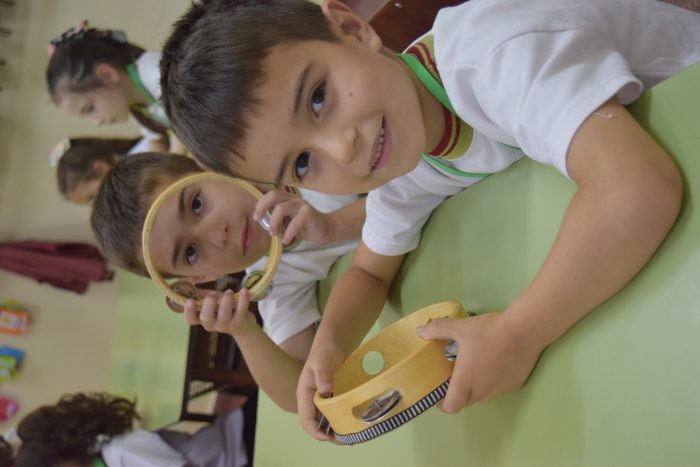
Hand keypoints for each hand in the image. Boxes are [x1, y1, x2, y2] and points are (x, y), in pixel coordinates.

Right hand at [183, 288, 258, 336]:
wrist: (243, 325)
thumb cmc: (223, 309)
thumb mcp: (212, 302)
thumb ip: (203, 295)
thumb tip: (192, 280)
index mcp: (201, 319)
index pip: (191, 319)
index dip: (189, 311)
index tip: (189, 300)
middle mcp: (211, 325)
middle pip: (206, 318)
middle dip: (209, 304)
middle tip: (213, 293)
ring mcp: (224, 326)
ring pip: (224, 316)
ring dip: (226, 302)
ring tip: (229, 291)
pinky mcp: (237, 325)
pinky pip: (240, 313)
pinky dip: (243, 301)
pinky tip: (244, 291)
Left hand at [253, 189, 332, 244]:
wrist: (324, 229)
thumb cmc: (302, 225)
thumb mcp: (286, 221)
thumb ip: (275, 217)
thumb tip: (260, 221)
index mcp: (285, 198)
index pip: (269, 192)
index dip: (258, 196)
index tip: (251, 206)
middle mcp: (292, 198)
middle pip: (273, 194)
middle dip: (262, 206)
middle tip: (256, 219)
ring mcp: (301, 204)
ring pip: (282, 208)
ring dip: (274, 222)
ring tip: (273, 234)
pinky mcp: (309, 213)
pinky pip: (295, 222)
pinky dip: (288, 233)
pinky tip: (286, 241)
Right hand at [296, 339, 344, 440]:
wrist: (331, 345)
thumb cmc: (324, 352)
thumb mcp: (323, 362)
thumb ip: (324, 375)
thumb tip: (325, 390)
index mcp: (304, 394)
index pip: (306, 420)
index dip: (316, 432)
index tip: (330, 437)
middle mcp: (310, 401)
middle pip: (315, 425)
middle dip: (327, 435)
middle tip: (345, 440)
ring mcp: (319, 400)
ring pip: (323, 421)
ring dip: (334, 430)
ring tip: (350, 435)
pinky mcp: (328, 399)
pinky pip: (331, 414)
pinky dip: (339, 421)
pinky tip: (351, 423)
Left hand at [416, 312, 544, 411]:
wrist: (524, 331)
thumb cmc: (488, 331)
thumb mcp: (460, 327)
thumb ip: (438, 330)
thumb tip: (419, 331)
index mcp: (466, 380)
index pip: (452, 406)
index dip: (443, 404)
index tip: (439, 393)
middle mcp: (482, 390)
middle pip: (466, 401)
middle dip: (458, 392)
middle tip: (456, 375)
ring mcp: (500, 390)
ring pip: (483, 396)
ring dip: (476, 387)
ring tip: (476, 367)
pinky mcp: (515, 385)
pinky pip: (499, 389)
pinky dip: (493, 381)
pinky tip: (496, 363)